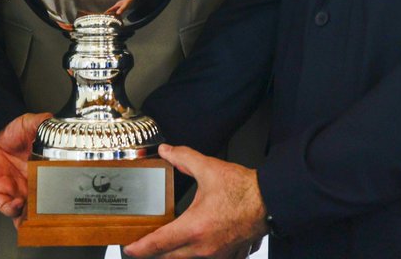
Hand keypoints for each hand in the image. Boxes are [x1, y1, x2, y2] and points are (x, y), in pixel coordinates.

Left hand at [0, 112, 50, 219]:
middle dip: (46, 212)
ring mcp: (16, 190)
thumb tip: (57, 120)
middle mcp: (31, 184)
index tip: (65, 200)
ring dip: (30, 216)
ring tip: (35, 214)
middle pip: (42, 204)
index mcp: (42, 170)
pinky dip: (12, 209)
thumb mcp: (32, 124)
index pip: (54, 188)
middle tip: (52, 213)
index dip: (60, 196)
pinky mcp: (0, 193)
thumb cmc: (12, 131)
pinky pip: (6, 207)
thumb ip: (45, 123)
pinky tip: (17, 204)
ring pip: (25, 212)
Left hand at [124, 144, 268, 258]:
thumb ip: (184, 158)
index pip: (158, 244)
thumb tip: (167, 151)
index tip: (129, 248)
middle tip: (144, 245)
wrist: (272, 201)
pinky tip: (194, 245)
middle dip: (154, 254)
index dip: (139, 248)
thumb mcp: (208, 168)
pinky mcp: (230, 255)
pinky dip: (196, 255)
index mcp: (194, 227)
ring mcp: (217, 254)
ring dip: (174, 255)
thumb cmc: (244, 189)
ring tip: (166, 244)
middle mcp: (203, 247)